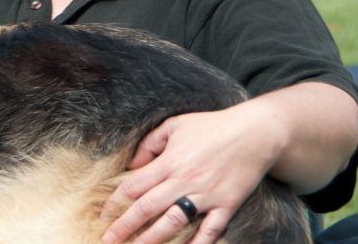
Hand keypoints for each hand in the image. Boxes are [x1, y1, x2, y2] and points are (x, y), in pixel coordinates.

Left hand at [99, 105, 278, 243]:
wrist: (254, 132)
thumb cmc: (211, 126)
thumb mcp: (174, 125)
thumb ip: (149, 143)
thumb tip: (132, 165)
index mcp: (169, 162)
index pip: (133, 187)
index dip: (115, 203)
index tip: (103, 216)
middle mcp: (183, 181)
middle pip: (146, 208)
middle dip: (124, 227)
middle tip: (108, 241)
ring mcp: (206, 195)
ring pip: (173, 223)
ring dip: (152, 239)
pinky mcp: (226, 205)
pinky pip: (210, 230)